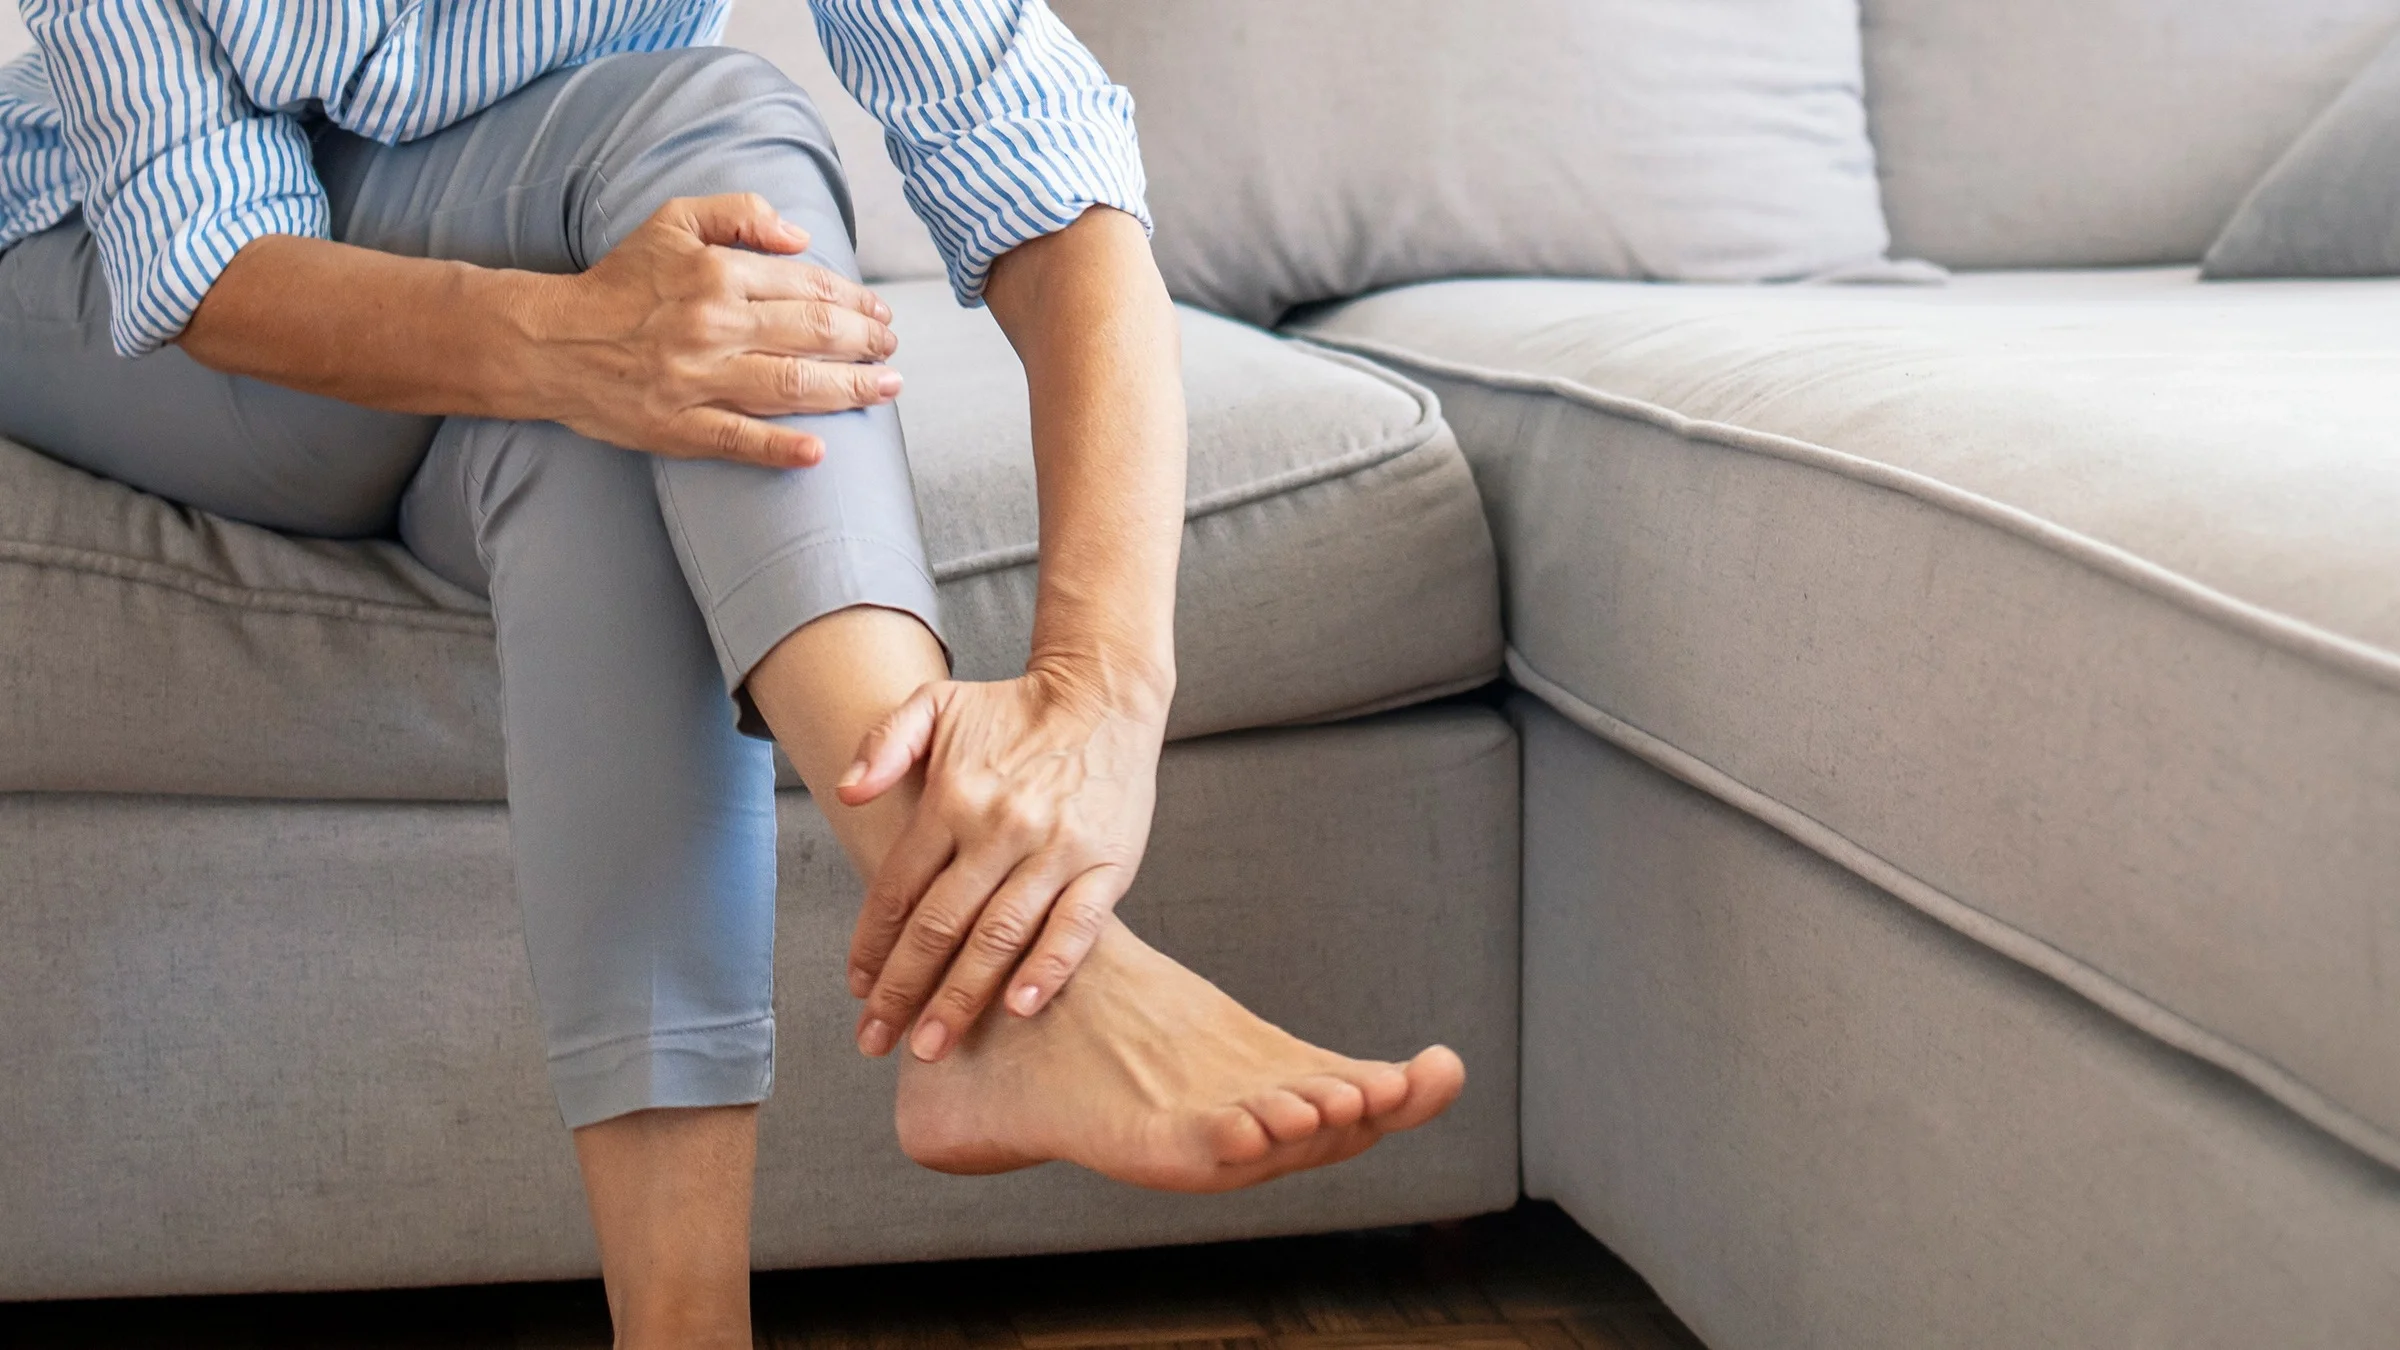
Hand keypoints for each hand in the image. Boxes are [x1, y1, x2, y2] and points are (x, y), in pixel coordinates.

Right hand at [528, 193, 901, 467]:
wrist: (550, 341)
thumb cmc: (620, 282)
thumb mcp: (672, 222)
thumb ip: (739, 212)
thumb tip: (800, 236)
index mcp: (715, 275)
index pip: (806, 287)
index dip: (853, 301)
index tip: (879, 313)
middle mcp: (712, 326)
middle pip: (812, 335)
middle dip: (865, 343)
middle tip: (892, 349)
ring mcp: (696, 380)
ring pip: (791, 386)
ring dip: (849, 389)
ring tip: (886, 388)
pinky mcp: (678, 426)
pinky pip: (739, 440)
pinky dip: (781, 448)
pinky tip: (820, 452)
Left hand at [839, 664, 1169, 1061]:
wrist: (1105, 693)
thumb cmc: (1014, 709)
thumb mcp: (936, 704)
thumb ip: (883, 743)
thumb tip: (846, 793)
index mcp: (953, 797)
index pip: (898, 887)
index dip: (872, 944)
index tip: (857, 989)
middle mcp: (1000, 827)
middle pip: (939, 925)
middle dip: (902, 990)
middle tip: (876, 1041)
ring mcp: (1056, 849)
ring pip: (999, 936)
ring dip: (961, 997)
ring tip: (931, 1045)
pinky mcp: (1106, 864)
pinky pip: (1075, 927)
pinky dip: (1047, 969)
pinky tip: (1019, 1008)